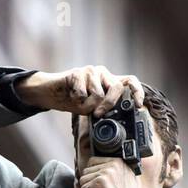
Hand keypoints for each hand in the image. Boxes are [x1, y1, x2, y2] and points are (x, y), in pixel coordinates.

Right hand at [15, 65, 144, 117]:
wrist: (49, 92)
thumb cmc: (71, 100)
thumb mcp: (90, 108)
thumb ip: (102, 109)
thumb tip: (109, 116)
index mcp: (108, 81)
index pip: (130, 81)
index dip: (137, 92)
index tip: (138, 105)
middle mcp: (102, 73)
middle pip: (116, 88)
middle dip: (108, 104)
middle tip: (98, 114)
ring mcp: (90, 71)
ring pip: (98, 93)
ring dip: (87, 105)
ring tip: (77, 103)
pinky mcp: (77, 72)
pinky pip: (82, 92)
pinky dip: (76, 100)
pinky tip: (70, 96)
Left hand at [79, 157, 155, 187]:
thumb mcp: (126, 183)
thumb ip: (114, 172)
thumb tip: (96, 167)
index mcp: (122, 162)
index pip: (95, 161)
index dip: (94, 176)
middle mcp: (116, 163)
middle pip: (87, 169)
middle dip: (90, 183)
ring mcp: (108, 171)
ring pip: (83, 178)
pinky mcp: (100, 181)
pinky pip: (82, 187)